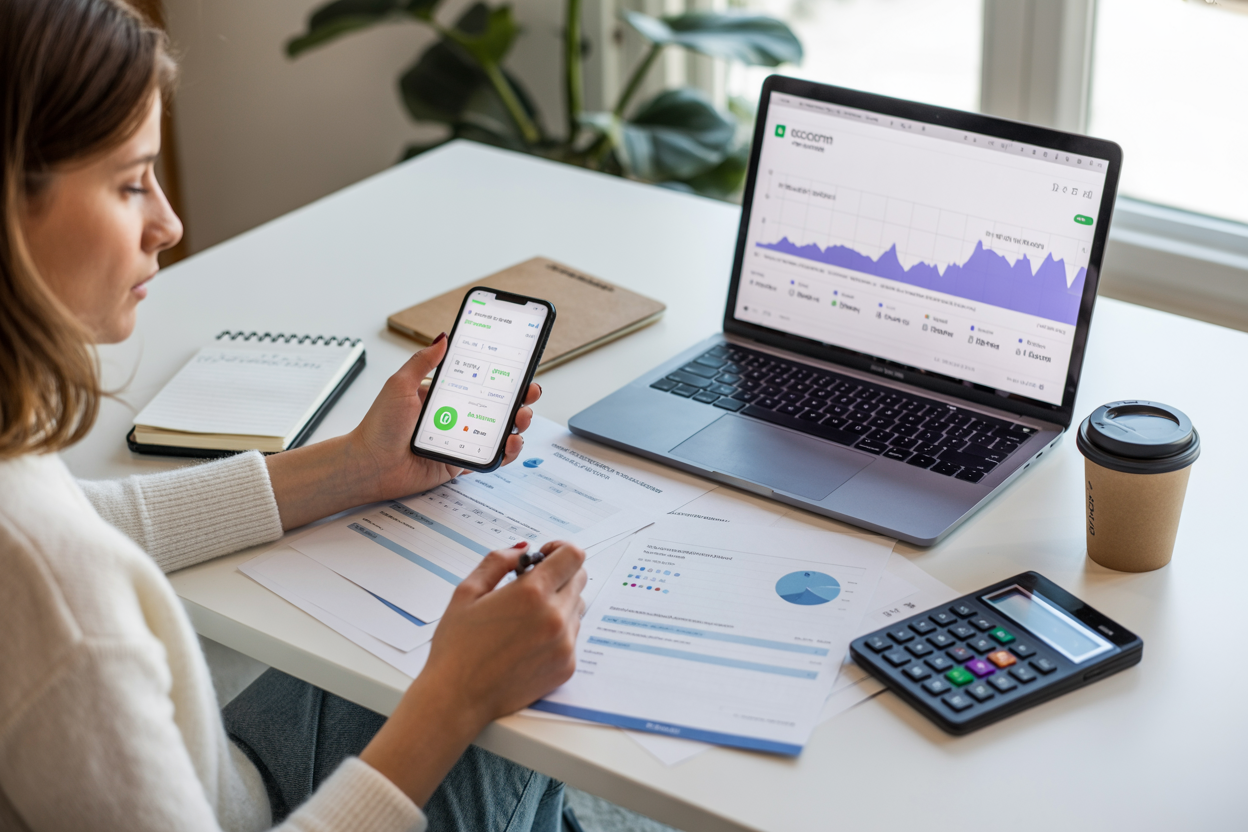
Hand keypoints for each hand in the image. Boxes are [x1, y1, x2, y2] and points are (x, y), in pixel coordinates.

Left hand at [347, 336, 541, 502]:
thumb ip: (423, 361)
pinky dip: (507, 452)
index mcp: (443, 395)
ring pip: (499, 430)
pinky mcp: (461, 461)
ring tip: (522, 417)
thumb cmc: (378, 427)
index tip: (519, 367)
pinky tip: (510, 443)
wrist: (370, 465)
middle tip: (530, 391)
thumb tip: (443, 338)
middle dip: (519, 397)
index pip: (479, 380)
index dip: (502, 375)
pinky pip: (490, 457)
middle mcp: (455, 416)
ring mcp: (460, 438)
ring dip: (518, 423)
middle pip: (497, 405)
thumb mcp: (399, 385)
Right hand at [423, 539, 586, 722]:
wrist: (457, 698)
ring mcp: (565, 645)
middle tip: (530, 586)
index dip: (560, 549)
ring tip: (525, 618)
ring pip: (577, 607)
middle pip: (579, 578)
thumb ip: (498, 561)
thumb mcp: (467, 592)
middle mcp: (555, 618)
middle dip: (558, 575)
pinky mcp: (567, 666)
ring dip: (558, 603)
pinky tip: (527, 642)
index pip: (573, 556)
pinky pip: (573, 636)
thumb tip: (523, 549)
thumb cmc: (457, 647)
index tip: (544, 556)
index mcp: (532, 594)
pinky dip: (556, 631)